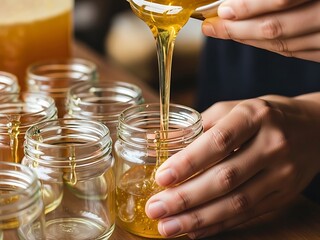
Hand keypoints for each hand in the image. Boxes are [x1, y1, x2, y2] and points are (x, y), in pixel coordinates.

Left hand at [145, 94, 319, 238]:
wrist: (314, 128)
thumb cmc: (264, 116)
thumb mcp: (235, 108)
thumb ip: (202, 125)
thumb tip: (166, 143)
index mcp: (255, 117)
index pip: (219, 142)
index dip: (189, 162)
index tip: (161, 177)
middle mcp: (272, 145)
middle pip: (225, 178)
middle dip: (186, 198)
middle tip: (155, 208)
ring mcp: (282, 174)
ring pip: (236, 203)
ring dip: (198, 218)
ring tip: (168, 226)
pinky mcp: (284, 195)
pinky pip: (248, 215)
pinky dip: (218, 225)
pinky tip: (194, 230)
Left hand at [201, 0, 319, 62]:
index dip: (248, 6)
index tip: (221, 9)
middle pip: (278, 28)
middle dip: (239, 29)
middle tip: (211, 26)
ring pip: (285, 45)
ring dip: (249, 40)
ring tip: (223, 32)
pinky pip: (298, 52)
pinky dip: (270, 47)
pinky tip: (250, 38)